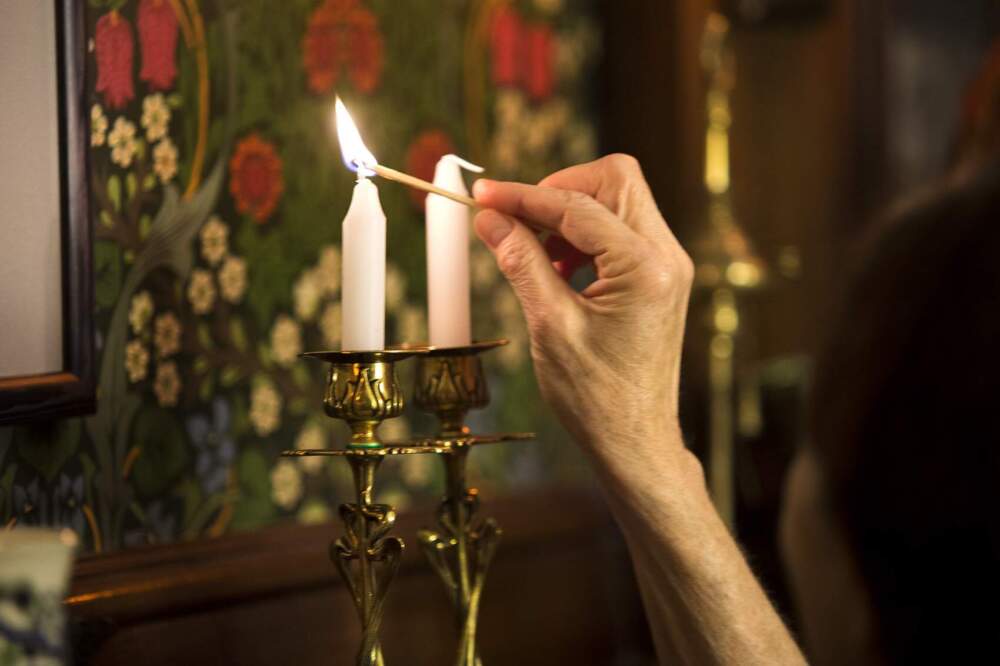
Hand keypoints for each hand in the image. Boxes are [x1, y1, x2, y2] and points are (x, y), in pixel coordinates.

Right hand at [472, 155, 693, 466]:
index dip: (524, 195)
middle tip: (514, 216)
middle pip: (615, 180)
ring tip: (532, 250)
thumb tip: (490, 218)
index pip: (578, 205)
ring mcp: (668, 266)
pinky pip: (621, 231)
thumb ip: (521, 262)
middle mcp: (667, 257)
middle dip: (558, 189)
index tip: (482, 194)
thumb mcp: (550, 325)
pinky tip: (556, 268)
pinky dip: (584, 236)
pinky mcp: (659, 278)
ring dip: (570, 213)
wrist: (635, 441)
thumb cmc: (596, 398)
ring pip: (618, 201)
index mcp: (645, 268)